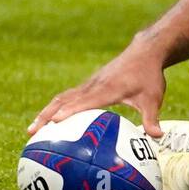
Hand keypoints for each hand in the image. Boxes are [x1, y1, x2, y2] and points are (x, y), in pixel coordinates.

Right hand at [27, 41, 167, 136]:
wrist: (144, 52)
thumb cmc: (149, 76)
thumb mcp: (153, 98)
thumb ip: (151, 118)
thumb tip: (157, 137)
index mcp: (107, 89)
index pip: (85, 101)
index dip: (70, 111)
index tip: (54, 123)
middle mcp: (93, 85)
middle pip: (64, 100)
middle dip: (47, 115)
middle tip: (32, 132)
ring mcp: (89, 84)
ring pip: (62, 98)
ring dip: (46, 112)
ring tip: (31, 129)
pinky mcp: (88, 84)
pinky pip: (67, 96)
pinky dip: (55, 108)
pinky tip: (49, 121)